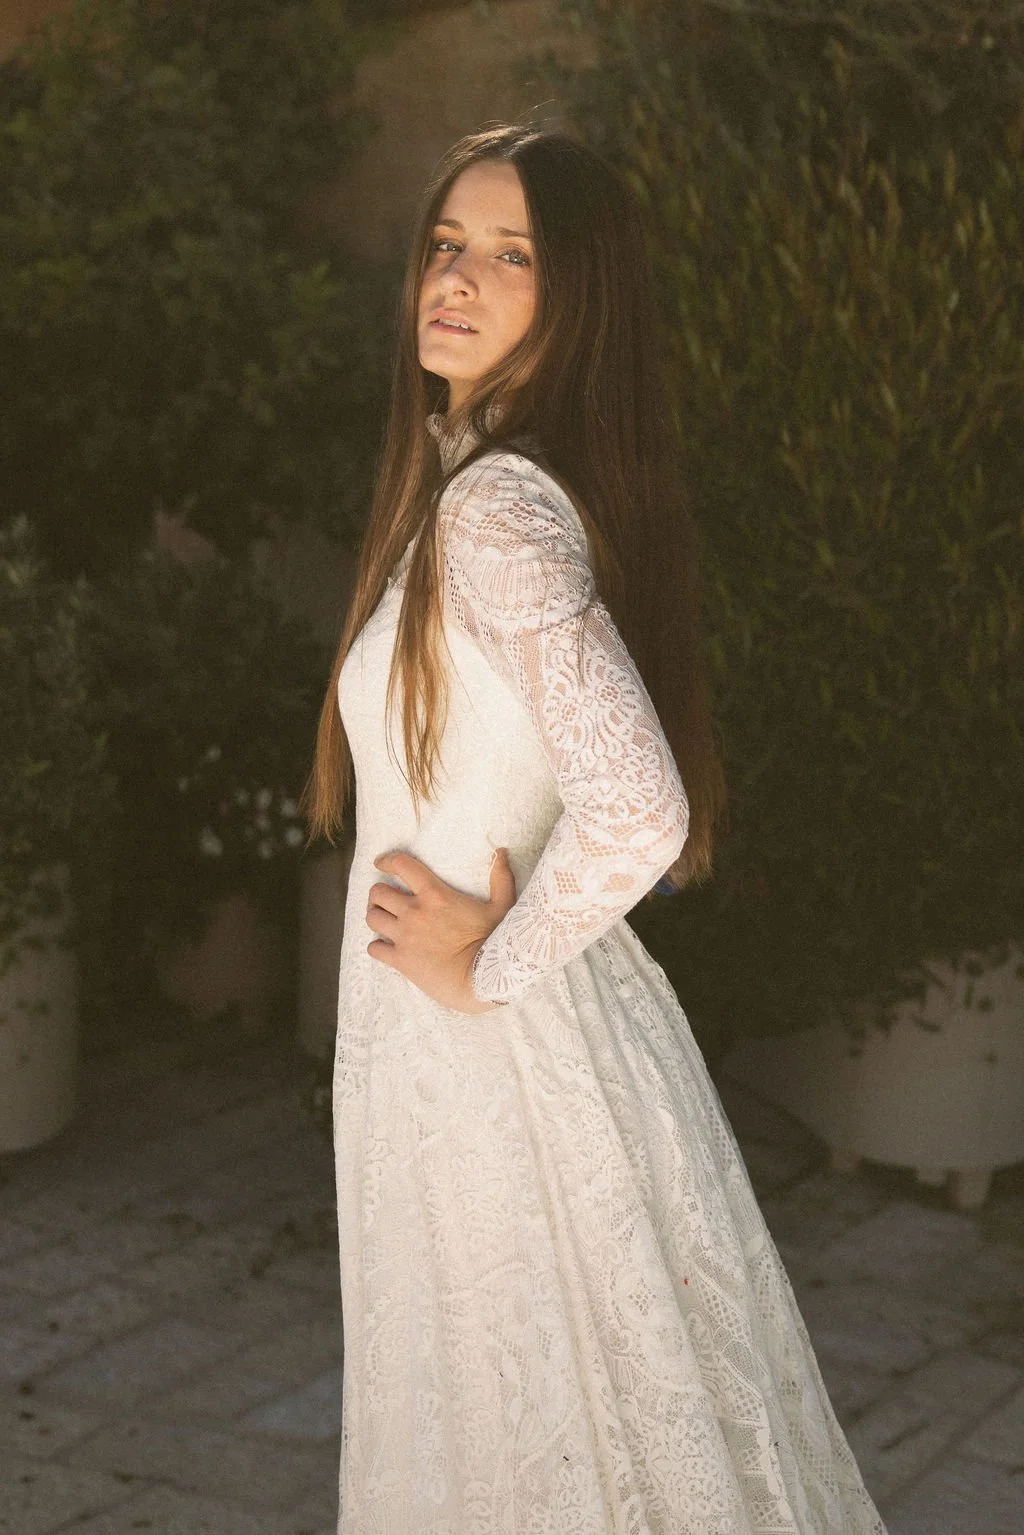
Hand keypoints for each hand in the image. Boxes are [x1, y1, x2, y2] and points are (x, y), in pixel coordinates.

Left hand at [366, 848, 516, 1013]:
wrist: (484, 979)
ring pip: (372, 918)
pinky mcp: (401, 960)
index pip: (401, 866)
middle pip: (378, 893)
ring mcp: (405, 937)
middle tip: (386, 898)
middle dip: (379, 893)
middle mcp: (414, 912)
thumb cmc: (495, 941)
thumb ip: (500, 877)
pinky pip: (374, 948)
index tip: (382, 863)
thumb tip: (501, 852)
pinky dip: (377, 946)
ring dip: (376, 916)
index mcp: (435, 894)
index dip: (387, 860)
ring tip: (383, 919)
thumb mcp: (502, 906)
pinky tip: (386, 947)